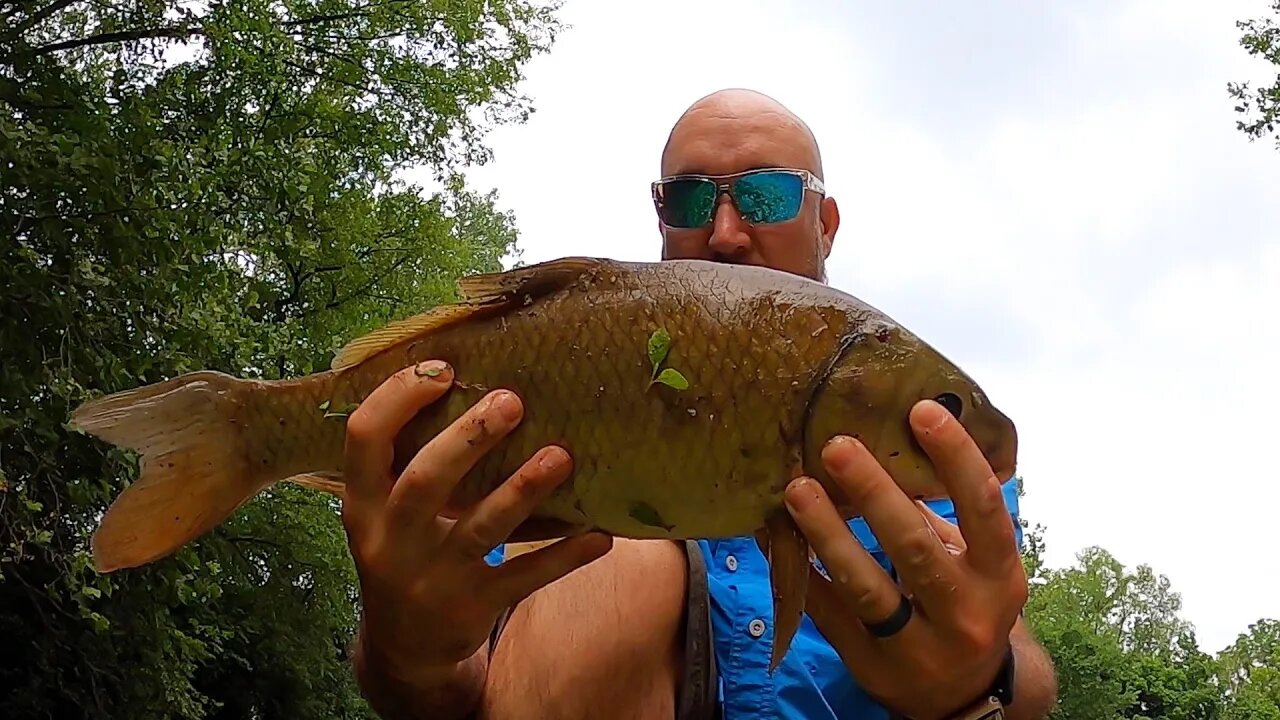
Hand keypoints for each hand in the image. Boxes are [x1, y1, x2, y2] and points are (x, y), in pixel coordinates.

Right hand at [341, 360, 613, 681]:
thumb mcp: (382, 514)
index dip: (396, 399)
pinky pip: (525, 577)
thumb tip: (464, 377)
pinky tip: (601, 535)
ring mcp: (434, 578)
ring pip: (482, 529)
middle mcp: (392, 541)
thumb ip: (406, 463)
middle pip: (425, 482)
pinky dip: (565, 556)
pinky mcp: (475, 607)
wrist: (404, 650)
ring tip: (561, 455)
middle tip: (512, 401)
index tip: (443, 369)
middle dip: (468, 439)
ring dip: (523, 490)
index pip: (363, 441)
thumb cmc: (404, 552)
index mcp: (363, 506)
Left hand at [784, 399, 1026, 719]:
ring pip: (866, 587)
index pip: (983, 508)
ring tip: (796, 490)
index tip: (922, 410)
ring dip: (826, 534)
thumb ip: (944, 512)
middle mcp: (964, 612)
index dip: (956, 458)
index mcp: (997, 574)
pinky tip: (774, 536)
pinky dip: (802, 573)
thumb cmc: (965, 601)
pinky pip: (830, 615)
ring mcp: (918, 646)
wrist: (963, 695)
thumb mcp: (977, 563)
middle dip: (874, 493)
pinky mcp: (872, 666)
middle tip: (836, 446)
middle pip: (913, 548)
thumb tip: (894, 436)